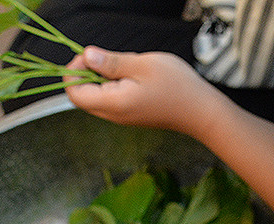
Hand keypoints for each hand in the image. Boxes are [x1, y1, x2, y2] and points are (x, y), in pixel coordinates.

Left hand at [64, 46, 221, 135]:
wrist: (200, 112)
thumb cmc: (177, 86)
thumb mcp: (142, 65)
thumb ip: (111, 62)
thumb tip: (86, 56)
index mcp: (113, 103)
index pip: (74, 93)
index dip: (73, 72)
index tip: (89, 56)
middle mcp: (113, 115)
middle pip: (82, 96)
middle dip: (87, 73)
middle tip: (108, 57)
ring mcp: (120, 117)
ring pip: (96, 96)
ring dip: (103, 77)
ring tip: (128, 67)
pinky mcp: (129, 115)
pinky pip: (110, 99)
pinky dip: (114, 84)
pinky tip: (135, 75)